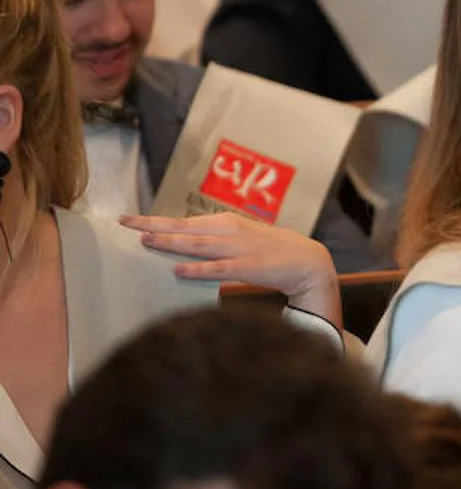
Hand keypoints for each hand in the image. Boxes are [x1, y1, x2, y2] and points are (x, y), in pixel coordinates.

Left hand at [120, 213, 340, 326]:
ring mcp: (238, 249)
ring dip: (170, 242)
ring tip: (145, 242)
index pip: (183, 220)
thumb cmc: (271, 249)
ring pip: (197, 245)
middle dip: (153, 225)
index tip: (128, 219)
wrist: (306, 260)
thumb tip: (184, 243)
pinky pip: (217, 268)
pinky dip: (197, 268)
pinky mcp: (247, 267)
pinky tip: (178, 270)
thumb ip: (216, 238)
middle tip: (125, 224)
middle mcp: (229, 231)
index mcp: (226, 222)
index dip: (155, 219)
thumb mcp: (243, 235)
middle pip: (184, 228)